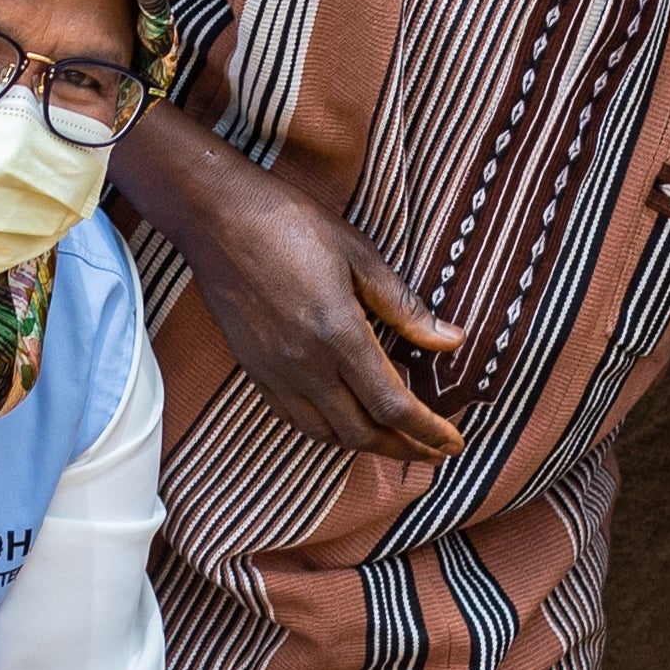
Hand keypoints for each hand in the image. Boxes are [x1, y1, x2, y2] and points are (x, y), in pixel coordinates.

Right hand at [144, 119, 463, 462]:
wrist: (217, 218)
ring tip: (393, 440)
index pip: (392, 406)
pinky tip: (342, 422)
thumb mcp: (360, 256)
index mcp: (338, 335)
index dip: (427, 431)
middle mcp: (305, 365)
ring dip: (365, 445)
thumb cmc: (291, 224)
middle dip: (403, 449)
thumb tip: (451, 341)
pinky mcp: (253, 370)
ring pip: (325, 435)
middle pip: (361, 433)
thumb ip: (404, 306)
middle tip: (432, 451)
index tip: (453, 443)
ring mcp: (274, 373)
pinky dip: (326, 432)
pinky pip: (294, 419)